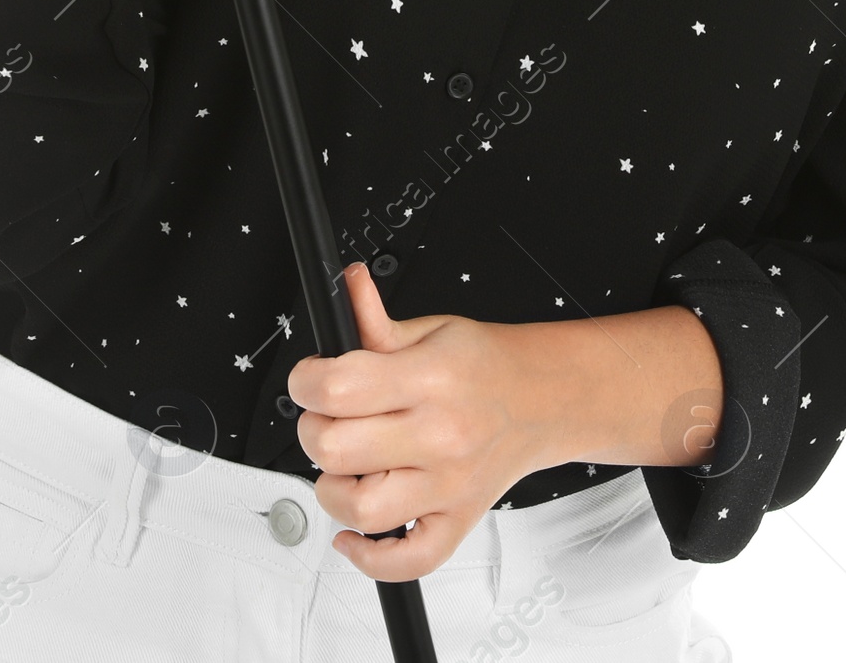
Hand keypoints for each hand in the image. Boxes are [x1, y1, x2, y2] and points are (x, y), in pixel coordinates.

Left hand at [287, 263, 565, 580]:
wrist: (541, 399)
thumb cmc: (484, 365)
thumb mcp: (431, 329)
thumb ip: (376, 319)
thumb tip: (347, 285)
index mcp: (430, 379)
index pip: (339, 388)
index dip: (305, 382)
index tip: (308, 379)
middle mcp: (441, 436)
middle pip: (336, 450)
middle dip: (312, 430)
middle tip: (324, 417)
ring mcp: (450, 486)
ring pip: (360, 509)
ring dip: (332, 488)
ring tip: (343, 465)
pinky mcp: (457, 521)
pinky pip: (406, 560)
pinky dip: (369, 555)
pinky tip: (354, 530)